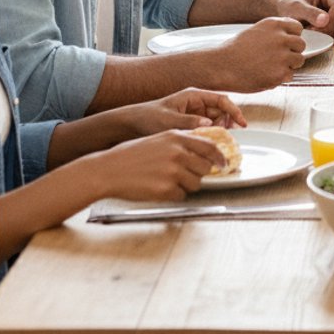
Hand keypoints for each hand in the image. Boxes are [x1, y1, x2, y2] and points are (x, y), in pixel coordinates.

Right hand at [88, 130, 226, 202]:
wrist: (108, 170)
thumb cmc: (131, 155)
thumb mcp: (159, 139)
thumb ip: (181, 142)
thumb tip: (202, 151)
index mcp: (177, 137)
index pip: (210, 147)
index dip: (219, 157)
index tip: (224, 164)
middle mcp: (178, 152)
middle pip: (205, 168)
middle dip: (199, 173)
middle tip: (186, 175)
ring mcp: (172, 171)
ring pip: (195, 183)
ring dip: (186, 185)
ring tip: (168, 181)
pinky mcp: (165, 189)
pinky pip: (180, 195)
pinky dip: (173, 195)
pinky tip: (158, 188)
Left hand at [116, 89, 246, 139]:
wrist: (131, 124)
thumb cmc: (148, 117)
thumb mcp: (168, 120)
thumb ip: (189, 122)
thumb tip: (209, 126)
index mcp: (193, 95)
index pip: (221, 99)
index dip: (233, 110)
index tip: (241, 124)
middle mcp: (196, 102)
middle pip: (221, 110)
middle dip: (227, 122)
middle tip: (229, 137)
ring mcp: (194, 112)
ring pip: (215, 120)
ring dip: (220, 130)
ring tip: (220, 142)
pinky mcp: (190, 123)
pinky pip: (206, 127)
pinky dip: (210, 135)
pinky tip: (209, 144)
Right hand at [211, 16, 306, 89]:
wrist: (221, 67)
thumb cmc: (235, 50)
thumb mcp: (256, 31)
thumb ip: (274, 32)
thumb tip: (291, 37)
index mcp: (274, 24)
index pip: (297, 28)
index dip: (292, 37)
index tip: (284, 44)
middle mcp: (281, 38)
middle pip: (301, 44)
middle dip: (293, 51)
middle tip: (278, 58)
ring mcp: (282, 56)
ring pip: (299, 60)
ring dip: (289, 65)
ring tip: (271, 67)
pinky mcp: (279, 74)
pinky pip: (290, 75)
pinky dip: (280, 78)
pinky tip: (265, 75)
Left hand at [277, 0, 333, 30]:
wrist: (283, 11)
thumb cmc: (288, 5)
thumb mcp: (296, 8)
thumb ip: (310, 13)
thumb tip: (325, 20)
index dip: (332, 19)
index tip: (318, 29)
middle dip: (331, 28)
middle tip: (315, 33)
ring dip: (329, 33)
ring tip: (313, 32)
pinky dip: (328, 35)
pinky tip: (316, 35)